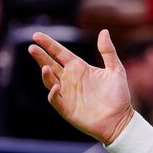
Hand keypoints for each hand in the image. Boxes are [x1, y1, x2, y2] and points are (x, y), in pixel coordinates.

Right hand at [28, 29, 133, 145]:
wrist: (120, 120)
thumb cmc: (118, 96)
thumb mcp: (116, 70)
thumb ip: (108, 51)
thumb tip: (104, 31)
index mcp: (80, 68)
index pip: (60, 53)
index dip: (49, 45)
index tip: (37, 36)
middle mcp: (70, 80)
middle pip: (50, 64)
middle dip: (40, 56)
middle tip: (32, 47)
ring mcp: (67, 94)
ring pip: (50, 81)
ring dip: (45, 74)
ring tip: (44, 66)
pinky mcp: (66, 108)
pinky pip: (55, 99)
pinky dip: (53, 93)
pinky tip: (55, 87)